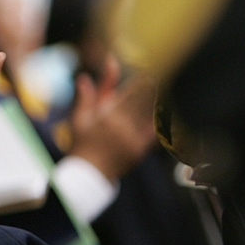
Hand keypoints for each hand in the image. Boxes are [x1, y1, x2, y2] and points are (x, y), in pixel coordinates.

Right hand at [69, 56, 157, 181]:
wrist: (89, 173)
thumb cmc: (81, 143)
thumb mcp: (80, 118)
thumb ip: (86, 96)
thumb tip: (84, 76)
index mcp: (106, 116)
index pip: (129, 94)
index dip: (140, 82)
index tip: (148, 71)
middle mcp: (122, 126)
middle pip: (142, 102)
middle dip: (151, 88)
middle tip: (161, 75)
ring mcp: (133, 139)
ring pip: (149, 114)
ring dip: (156, 101)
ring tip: (164, 88)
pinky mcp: (140, 149)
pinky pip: (152, 131)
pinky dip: (156, 120)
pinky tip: (163, 110)